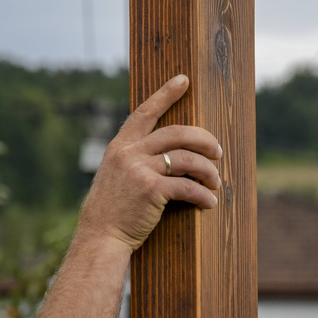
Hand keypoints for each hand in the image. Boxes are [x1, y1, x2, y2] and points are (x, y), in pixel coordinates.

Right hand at [78, 74, 221, 251]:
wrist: (100, 237)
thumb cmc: (112, 210)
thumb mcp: (115, 174)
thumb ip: (134, 158)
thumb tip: (167, 152)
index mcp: (120, 146)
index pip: (145, 111)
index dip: (166, 94)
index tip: (184, 80)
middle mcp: (129, 153)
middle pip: (177, 133)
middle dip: (204, 140)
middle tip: (218, 151)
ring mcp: (140, 170)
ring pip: (187, 159)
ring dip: (208, 171)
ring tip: (216, 181)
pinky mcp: (151, 190)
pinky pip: (187, 187)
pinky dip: (203, 195)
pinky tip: (210, 202)